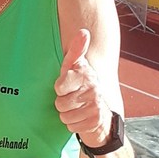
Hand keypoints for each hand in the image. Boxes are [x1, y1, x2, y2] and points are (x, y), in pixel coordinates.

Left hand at [54, 29, 112, 146]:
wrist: (99, 110)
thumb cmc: (79, 84)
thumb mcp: (73, 66)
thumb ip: (75, 50)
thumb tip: (84, 31)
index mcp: (86, 75)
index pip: (59, 86)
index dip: (59, 88)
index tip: (64, 86)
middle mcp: (93, 89)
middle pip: (60, 103)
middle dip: (62, 103)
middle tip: (70, 98)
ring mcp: (96, 106)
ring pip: (65, 115)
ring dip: (66, 114)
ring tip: (75, 108)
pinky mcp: (96, 121)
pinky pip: (71, 126)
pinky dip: (73, 124)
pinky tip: (80, 117)